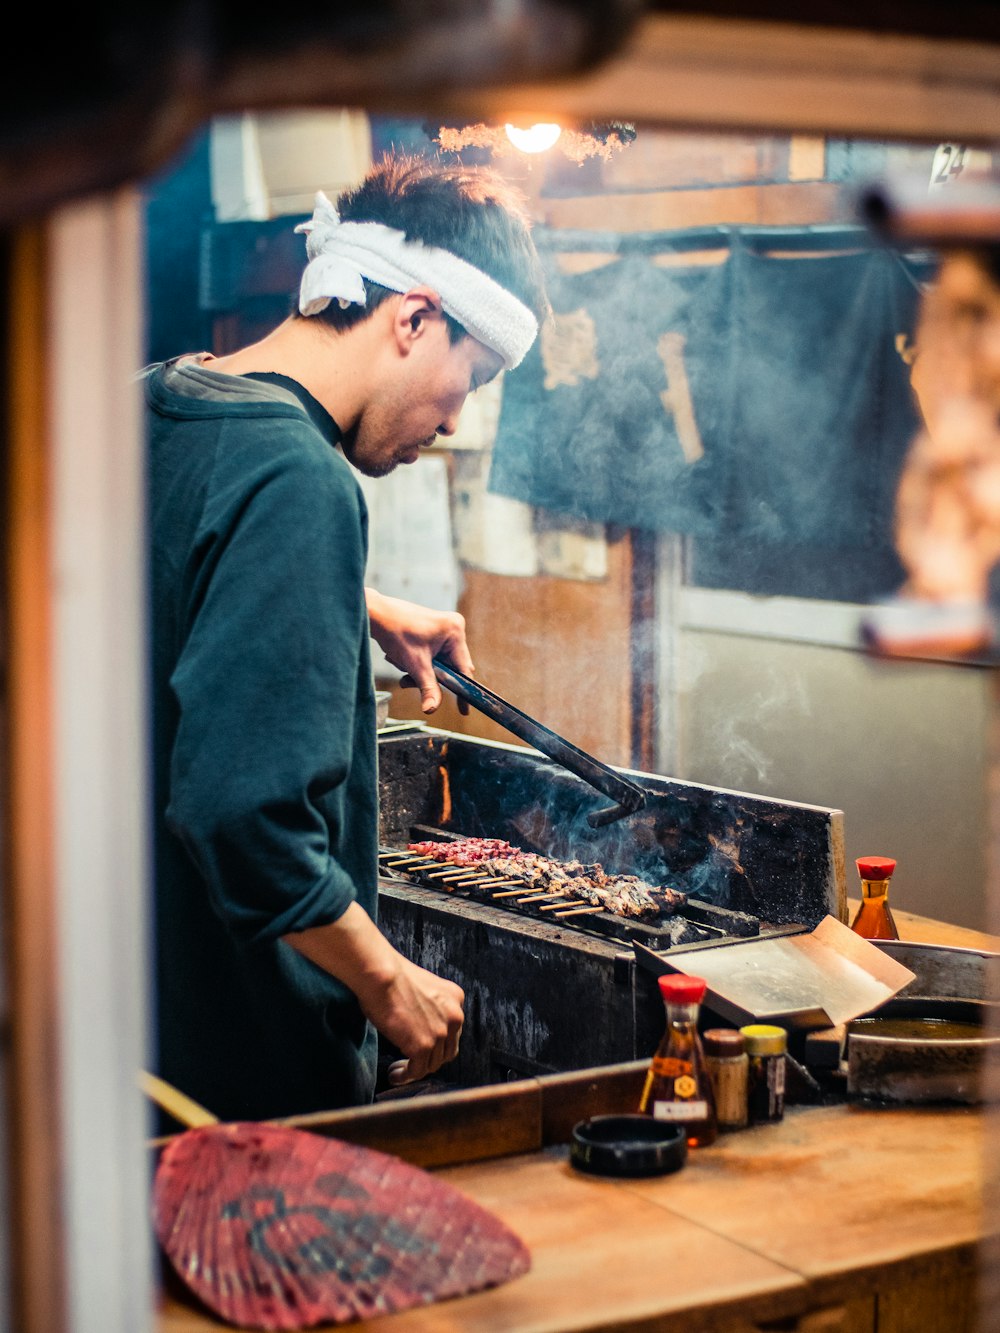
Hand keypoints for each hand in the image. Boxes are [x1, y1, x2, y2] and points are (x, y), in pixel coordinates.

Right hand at [357, 955, 464, 1086]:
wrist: (381, 975)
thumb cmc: (391, 976)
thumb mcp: (423, 987)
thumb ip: (429, 1006)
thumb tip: (418, 1025)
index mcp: (455, 998)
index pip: (452, 1030)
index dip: (437, 1042)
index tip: (420, 1046)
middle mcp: (455, 1016)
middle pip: (447, 1050)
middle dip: (430, 1058)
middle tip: (411, 1061)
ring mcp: (440, 1033)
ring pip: (433, 1063)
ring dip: (416, 1069)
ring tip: (399, 1069)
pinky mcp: (423, 1046)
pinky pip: (417, 1071)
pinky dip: (405, 1076)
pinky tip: (394, 1075)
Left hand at [365, 588, 472, 713]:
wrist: (375, 614)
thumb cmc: (395, 631)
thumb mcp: (415, 664)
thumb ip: (427, 688)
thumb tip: (431, 709)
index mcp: (455, 632)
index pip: (463, 669)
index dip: (461, 691)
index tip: (463, 710)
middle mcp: (453, 628)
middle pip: (450, 667)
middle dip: (429, 677)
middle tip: (409, 680)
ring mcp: (443, 628)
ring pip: (438, 664)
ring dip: (420, 671)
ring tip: (402, 666)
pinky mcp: (433, 631)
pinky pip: (432, 656)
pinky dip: (418, 663)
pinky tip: (402, 658)